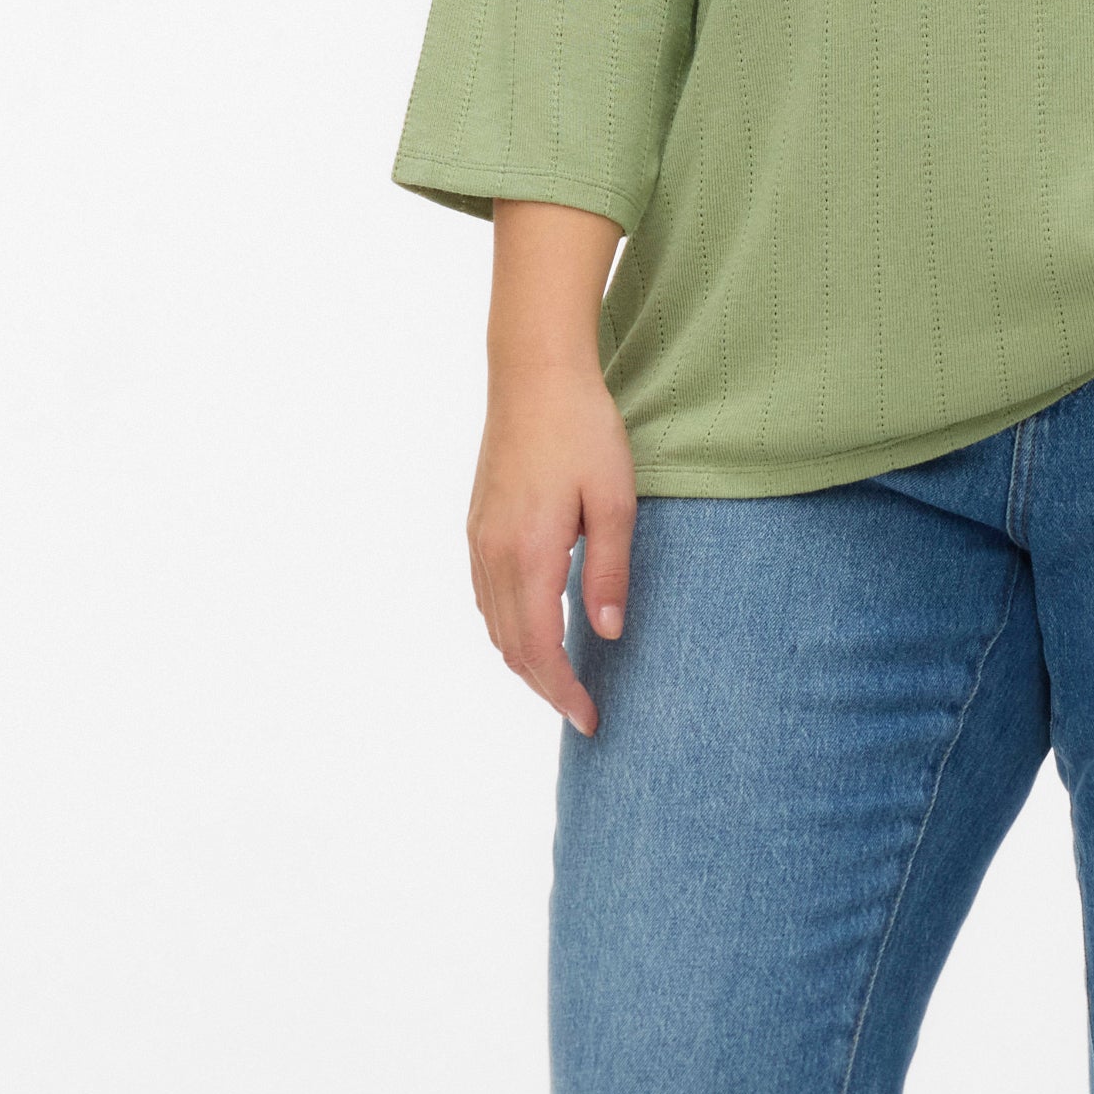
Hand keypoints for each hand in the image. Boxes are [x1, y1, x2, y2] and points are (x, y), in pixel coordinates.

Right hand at [469, 200, 633, 736]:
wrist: (534, 374)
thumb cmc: (584, 431)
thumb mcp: (615, 501)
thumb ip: (610, 571)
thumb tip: (605, 633)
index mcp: (529, 554)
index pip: (540, 648)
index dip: (563, 692)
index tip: (591, 719)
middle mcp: (493, 554)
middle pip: (510, 647)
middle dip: (544, 687)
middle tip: (583, 712)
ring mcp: (478, 540)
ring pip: (493, 625)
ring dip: (524, 660)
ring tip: (563, 680)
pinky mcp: (477, 525)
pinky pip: (485, 598)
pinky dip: (508, 628)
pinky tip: (535, 629)